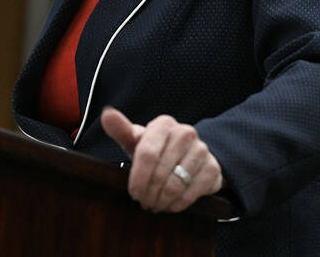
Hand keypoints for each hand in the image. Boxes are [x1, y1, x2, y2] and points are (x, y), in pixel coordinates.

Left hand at [101, 106, 223, 212]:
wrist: (191, 158)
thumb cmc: (158, 150)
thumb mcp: (138, 141)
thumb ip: (121, 130)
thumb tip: (107, 114)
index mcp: (164, 124)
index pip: (147, 153)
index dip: (138, 177)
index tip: (133, 192)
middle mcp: (185, 133)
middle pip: (160, 172)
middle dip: (149, 192)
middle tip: (143, 202)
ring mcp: (202, 150)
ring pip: (175, 184)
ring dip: (162, 200)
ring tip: (155, 205)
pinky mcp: (213, 169)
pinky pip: (191, 193)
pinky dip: (177, 204)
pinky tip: (170, 205)